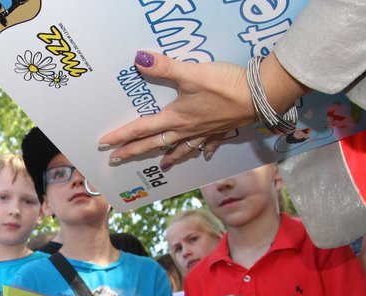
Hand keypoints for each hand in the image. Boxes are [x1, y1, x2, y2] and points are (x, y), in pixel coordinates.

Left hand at [99, 52, 254, 165]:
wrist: (260, 95)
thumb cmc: (225, 86)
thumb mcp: (191, 73)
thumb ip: (164, 67)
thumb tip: (139, 59)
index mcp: (175, 118)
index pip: (141, 129)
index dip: (122, 136)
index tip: (104, 145)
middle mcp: (187, 129)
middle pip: (155, 143)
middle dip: (134, 152)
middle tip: (116, 161)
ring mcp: (205, 132)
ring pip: (181, 148)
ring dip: (169, 157)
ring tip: (161, 166)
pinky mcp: (222, 129)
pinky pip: (208, 144)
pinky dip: (203, 150)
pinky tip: (203, 156)